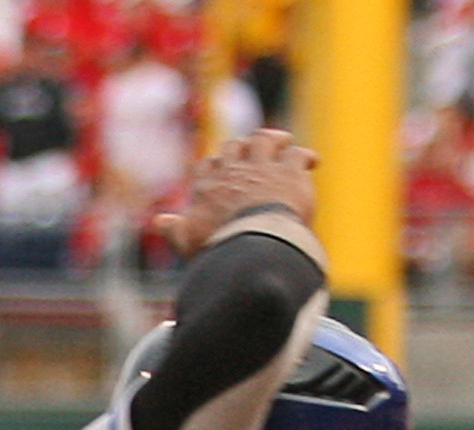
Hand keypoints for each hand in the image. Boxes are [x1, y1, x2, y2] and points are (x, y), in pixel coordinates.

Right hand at [156, 128, 316, 261]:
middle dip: (243, 147)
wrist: (253, 244)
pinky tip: (313, 162)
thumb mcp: (189, 241)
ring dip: (274, 139)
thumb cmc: (219, 246)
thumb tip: (160, 221)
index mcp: (209, 185)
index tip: (221, 167)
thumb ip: (175, 229)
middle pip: (236, 146)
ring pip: (266, 140)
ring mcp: (263, 168)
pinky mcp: (290, 171)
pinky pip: (298, 154)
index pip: (209, 165)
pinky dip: (305, 156)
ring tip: (283, 142)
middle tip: (253, 150)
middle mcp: (234, 170)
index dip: (216, 164)